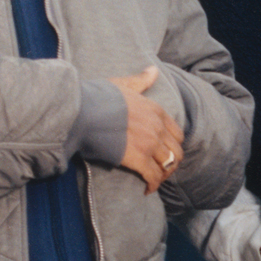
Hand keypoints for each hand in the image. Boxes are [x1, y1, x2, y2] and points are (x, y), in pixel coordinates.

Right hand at [110, 66, 183, 193]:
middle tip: (160, 170)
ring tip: (153, 181)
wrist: (84, 111)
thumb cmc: (99, 97)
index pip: (176, 133)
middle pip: (176, 151)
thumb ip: (141, 80)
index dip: (173, 145)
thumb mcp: (123, 84)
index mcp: (155, 110)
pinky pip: (154, 176)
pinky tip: (146, 190)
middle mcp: (157, 127)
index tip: (164, 153)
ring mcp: (150, 144)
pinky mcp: (139, 159)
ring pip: (169, 165)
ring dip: (163, 175)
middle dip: (170, 163)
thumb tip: (153, 70)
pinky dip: (153, 185)